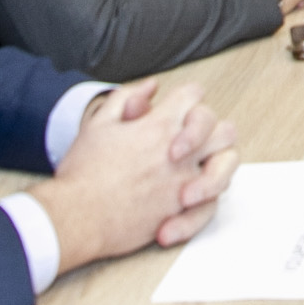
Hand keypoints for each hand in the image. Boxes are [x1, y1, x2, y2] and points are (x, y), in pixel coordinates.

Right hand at [26, 79, 240, 264]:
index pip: (193, 95)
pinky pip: (211, 207)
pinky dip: (201, 205)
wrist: (76, 217)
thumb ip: (125, 98)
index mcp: (159, 125)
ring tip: (196, 172)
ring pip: (228, 165)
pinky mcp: (181, 212)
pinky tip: (182, 203)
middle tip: (191, 142)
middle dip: (211, 131)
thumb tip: (150, 88)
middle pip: (222, 128)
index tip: (175, 111)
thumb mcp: (98, 124)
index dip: (186, 99)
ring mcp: (184, 182)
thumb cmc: (83, 173)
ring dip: (218, 166)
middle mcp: (179, 152)